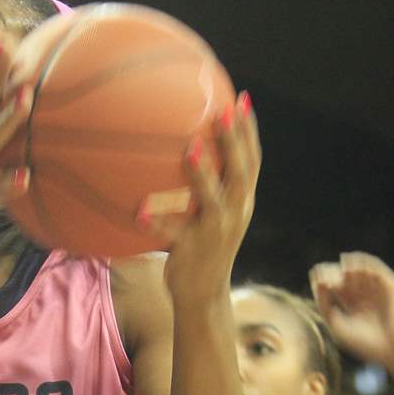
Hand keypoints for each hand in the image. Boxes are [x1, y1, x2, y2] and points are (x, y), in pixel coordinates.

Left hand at [163, 92, 258, 306]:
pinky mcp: (192, 250)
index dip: (249, 131)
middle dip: (235, 141)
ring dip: (203, 174)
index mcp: (241, 203)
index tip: (241, 99)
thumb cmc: (203, 248)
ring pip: (213, 200)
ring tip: (190, 149)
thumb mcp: (213, 215)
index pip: (252, 161)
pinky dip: (158, 223)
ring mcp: (215, 233)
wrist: (203, 295)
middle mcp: (235, 214)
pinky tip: (141, 212)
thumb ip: (208, 186)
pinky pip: (174, 234)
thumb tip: (188, 149)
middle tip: (223, 111)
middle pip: (241, 173)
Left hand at [309, 253, 393, 371]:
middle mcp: (365, 295)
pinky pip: (375, 268)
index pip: (335, 287)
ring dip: (347, 268)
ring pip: (358, 271)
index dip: (324, 281)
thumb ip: (326, 306)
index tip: (316, 279)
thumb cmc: (366, 343)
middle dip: (333, 274)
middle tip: (324, 273)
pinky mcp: (390, 284)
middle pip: (344, 278)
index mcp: (353, 305)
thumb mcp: (338, 326)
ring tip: (338, 273)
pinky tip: (349, 267)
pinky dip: (362, 264)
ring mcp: (378, 289)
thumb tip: (317, 284)